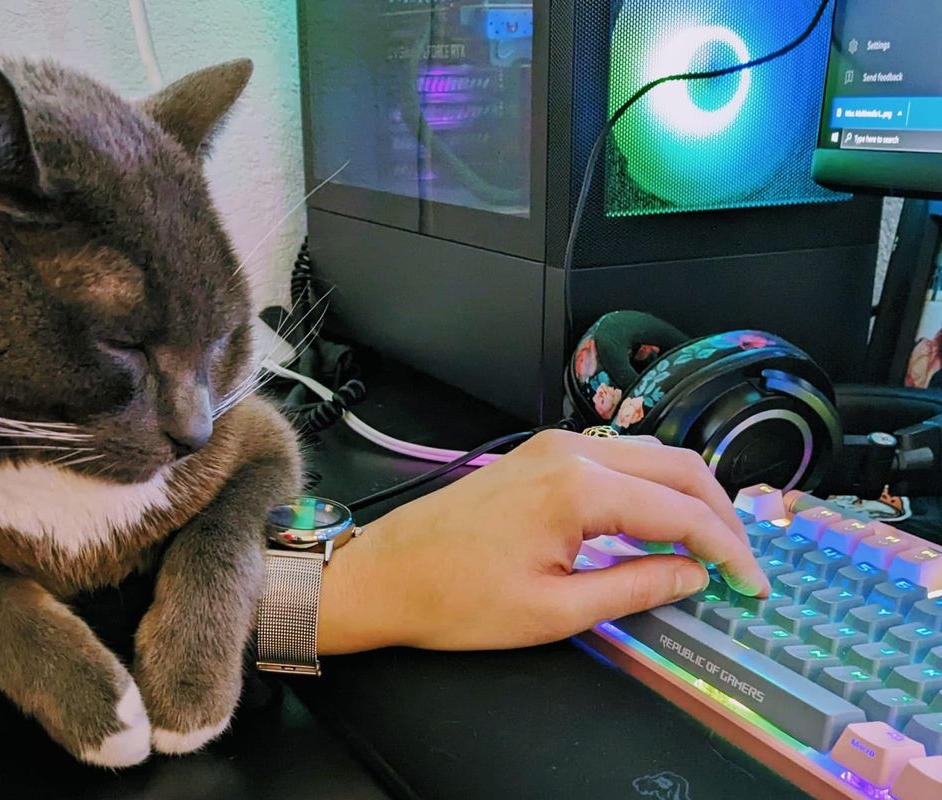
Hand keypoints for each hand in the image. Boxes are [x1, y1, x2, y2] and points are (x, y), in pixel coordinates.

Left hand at [318, 429, 770, 653]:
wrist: (383, 575)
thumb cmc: (454, 598)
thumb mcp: (554, 611)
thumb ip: (635, 587)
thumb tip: (693, 574)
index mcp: (578, 488)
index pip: (682, 511)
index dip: (728, 550)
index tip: (752, 585)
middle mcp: (569, 452)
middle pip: (677, 467)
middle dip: (720, 513)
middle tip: (741, 563)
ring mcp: (550, 448)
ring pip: (649, 456)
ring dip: (688, 495)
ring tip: (709, 545)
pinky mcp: (536, 455)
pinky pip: (616, 459)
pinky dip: (651, 487)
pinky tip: (657, 524)